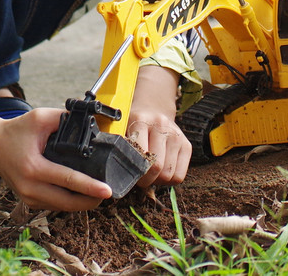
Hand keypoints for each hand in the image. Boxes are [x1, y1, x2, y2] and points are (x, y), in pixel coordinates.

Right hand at [0, 103, 111, 210]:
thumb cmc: (17, 129)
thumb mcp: (40, 117)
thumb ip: (64, 119)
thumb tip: (90, 123)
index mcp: (33, 167)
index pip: (68, 180)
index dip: (90, 186)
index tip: (108, 191)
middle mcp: (29, 187)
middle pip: (68, 203)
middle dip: (91, 200)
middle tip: (109, 194)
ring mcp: (27, 197)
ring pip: (62, 207)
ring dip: (81, 203)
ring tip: (98, 193)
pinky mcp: (28, 201)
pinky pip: (54, 205)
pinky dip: (69, 202)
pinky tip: (81, 194)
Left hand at [126, 65, 190, 188]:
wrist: (153, 105)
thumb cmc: (132, 121)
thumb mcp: (120, 126)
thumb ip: (114, 143)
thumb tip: (101, 167)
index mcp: (140, 120)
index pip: (140, 156)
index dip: (133, 172)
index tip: (127, 175)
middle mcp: (161, 125)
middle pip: (157, 167)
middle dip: (145, 180)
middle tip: (138, 179)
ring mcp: (176, 135)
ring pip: (169, 174)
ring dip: (157, 181)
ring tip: (149, 174)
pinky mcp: (186, 144)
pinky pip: (180, 175)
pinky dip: (169, 180)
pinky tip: (161, 171)